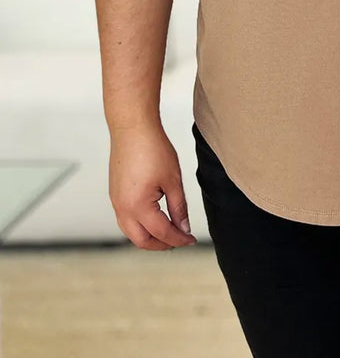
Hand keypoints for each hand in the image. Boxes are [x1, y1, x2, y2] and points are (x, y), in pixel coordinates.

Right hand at [109, 123, 197, 250]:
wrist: (132, 128)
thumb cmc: (153, 149)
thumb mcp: (173, 180)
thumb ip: (179, 207)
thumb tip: (183, 228)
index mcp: (138, 206)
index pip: (161, 232)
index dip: (179, 239)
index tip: (191, 239)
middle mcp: (122, 208)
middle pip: (142, 240)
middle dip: (162, 244)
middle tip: (180, 240)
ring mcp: (115, 202)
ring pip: (131, 232)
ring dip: (149, 237)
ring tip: (169, 232)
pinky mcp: (114, 194)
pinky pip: (125, 220)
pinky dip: (140, 226)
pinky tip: (154, 219)